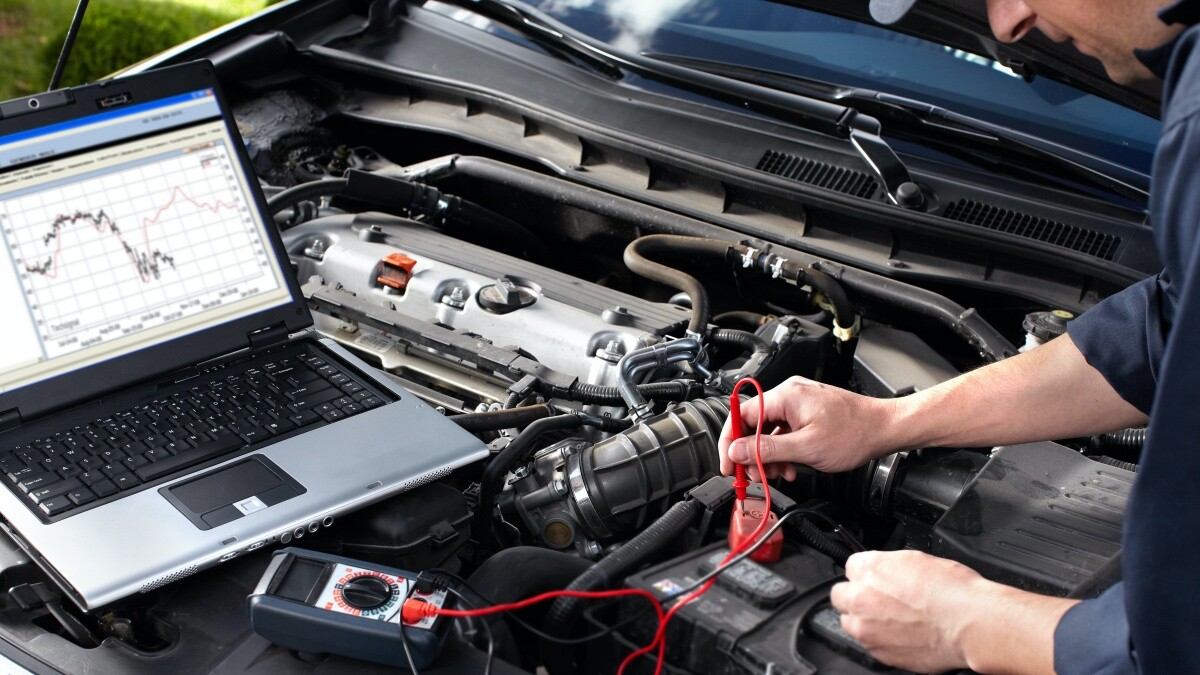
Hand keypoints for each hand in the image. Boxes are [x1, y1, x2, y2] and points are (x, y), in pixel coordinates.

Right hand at [718, 376, 896, 477]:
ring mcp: (799, 403)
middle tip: (753, 476)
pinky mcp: (807, 413)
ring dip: (768, 456)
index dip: (730, 442)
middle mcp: (789, 394)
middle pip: (753, 424)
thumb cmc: (854, 433)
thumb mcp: (805, 448)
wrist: (884, 429)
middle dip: (751, 453)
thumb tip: (736, 451)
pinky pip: (784, 431)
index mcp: (785, 396)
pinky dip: (783, 451)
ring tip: (777, 474)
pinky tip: (790, 466)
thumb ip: (766, 449)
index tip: (728, 464)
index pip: (741, 415)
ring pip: (769, 431)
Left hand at [831, 550, 982, 671]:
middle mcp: (861, 599)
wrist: (971, 624)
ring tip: (893, 619)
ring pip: (851, 623)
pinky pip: (870, 644)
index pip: (851, 567)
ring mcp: (867, 629)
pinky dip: (881, 640)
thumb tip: (884, 571)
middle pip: (841, 596)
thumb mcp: (917, 560)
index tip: (877, 579)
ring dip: (865, 620)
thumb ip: (889, 566)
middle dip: (857, 596)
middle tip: (879, 599)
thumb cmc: (953, 591)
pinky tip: (903, 634)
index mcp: (869, 569)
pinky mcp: (879, 653)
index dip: (867, 574)